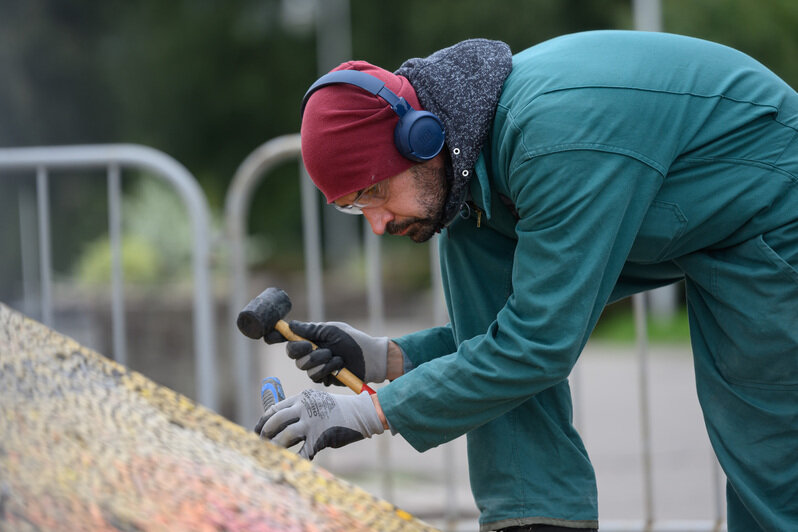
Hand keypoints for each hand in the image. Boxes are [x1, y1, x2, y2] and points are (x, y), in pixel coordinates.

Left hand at [254, 390, 383, 459]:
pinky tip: (290, 465)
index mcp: (301, 398)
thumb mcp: (317, 402)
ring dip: (276, 447)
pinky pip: (302, 452)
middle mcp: (304, 408)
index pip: (274, 409)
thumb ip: (300, 410)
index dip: (263, 421)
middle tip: (261, 443)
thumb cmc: (338, 410)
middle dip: (265, 434)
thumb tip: (282, 425)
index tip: (257, 431)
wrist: (361, 413)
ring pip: (285, 436)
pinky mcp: (319, 437)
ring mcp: (311, 422)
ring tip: (271, 454)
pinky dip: (294, 460)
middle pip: (276, 421)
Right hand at [281, 321, 388, 385]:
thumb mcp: (332, 331)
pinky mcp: (325, 378)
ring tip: (336, 356)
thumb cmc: (353, 341)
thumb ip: (311, 330)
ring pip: (305, 367)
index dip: (278, 337)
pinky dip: (329, 369)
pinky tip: (340, 366)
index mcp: (313, 338)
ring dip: (321, 360)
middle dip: (302, 350)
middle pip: (293, 354)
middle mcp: (312, 352)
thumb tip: (291, 325)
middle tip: (312, 346)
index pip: (290, 338)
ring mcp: (317, 366)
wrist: (371, 359)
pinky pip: (317, 377)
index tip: (268, 337)